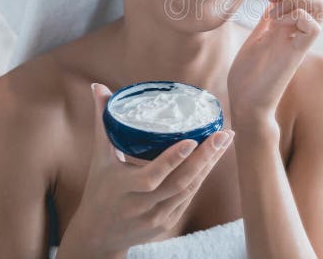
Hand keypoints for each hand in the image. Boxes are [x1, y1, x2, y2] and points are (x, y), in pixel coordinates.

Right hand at [57, 83, 233, 257]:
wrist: (97, 235)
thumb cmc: (99, 188)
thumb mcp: (99, 157)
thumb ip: (103, 122)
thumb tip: (98, 87)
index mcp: (123, 188)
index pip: (152, 176)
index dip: (172, 160)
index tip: (192, 141)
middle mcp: (141, 206)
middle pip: (179, 183)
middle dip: (205, 158)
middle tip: (223, 134)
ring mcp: (156, 218)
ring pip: (189, 190)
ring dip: (210, 165)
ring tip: (225, 140)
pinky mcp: (166, 225)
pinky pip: (189, 197)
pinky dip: (202, 176)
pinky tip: (215, 158)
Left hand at [227, 0, 322, 125]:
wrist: (246, 100)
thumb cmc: (250, 73)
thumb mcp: (257, 34)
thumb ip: (269, 17)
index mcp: (286, 20)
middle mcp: (297, 26)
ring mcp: (299, 38)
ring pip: (319, 3)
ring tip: (274, 10)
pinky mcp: (298, 52)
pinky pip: (315, 25)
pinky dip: (299, 15)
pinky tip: (279, 22)